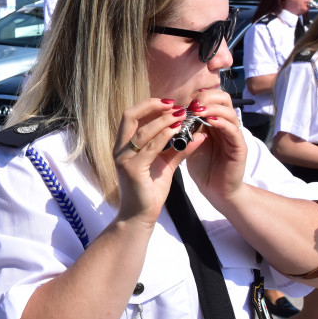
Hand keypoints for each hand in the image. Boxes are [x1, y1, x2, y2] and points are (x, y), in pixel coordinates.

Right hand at [114, 98, 188, 224]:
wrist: (140, 216)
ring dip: (164, 120)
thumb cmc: (149, 191)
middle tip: (174, 105)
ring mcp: (124, 159)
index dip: (148, 105)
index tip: (169, 103)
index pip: (131, 116)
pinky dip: (165, 135)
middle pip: (129, 116)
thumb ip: (177, 149)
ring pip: (142, 130)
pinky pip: (150, 147)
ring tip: (182, 116)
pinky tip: (179, 131)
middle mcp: (120, 149)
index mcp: (124, 146)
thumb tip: (197, 135)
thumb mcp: (165, 164)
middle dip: (151, 106)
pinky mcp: (132, 169)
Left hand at [181, 90, 246, 205]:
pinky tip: (210, 122)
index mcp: (215, 121)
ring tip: (197, 110)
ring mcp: (234, 135)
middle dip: (207, 97)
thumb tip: (174, 111)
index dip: (199, 95)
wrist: (214, 190)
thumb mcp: (190, 143)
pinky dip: (222, 123)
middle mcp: (226, 125)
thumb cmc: (202, 166)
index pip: (212, 98)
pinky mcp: (240, 148)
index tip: (183, 100)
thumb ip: (186, 127)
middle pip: (224, 99)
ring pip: (229, 112)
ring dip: (212, 108)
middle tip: (192, 104)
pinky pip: (234, 131)